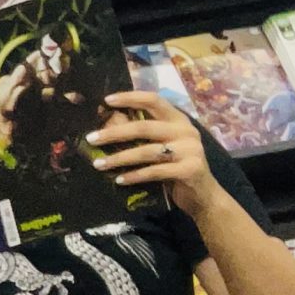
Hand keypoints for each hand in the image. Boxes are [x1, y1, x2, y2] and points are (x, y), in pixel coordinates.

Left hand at [89, 90, 219, 214]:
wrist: (203, 196)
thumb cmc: (176, 167)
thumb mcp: (162, 146)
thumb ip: (143, 134)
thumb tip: (108, 123)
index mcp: (178, 119)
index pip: (154, 100)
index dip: (130, 98)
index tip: (106, 100)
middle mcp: (186, 130)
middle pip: (144, 127)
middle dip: (114, 133)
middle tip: (91, 138)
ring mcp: (190, 150)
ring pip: (147, 151)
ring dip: (119, 158)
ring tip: (98, 164)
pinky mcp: (190, 169)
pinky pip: (154, 172)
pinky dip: (134, 175)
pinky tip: (119, 180)